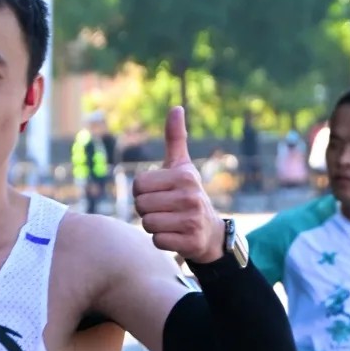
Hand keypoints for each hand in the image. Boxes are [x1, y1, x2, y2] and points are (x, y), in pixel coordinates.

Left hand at [133, 106, 225, 262]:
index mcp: (184, 176)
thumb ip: (176, 139)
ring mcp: (192, 221)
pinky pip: (157, 241)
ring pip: (148, 224)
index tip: (158, 194)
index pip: (139, 185)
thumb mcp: (183, 166)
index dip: (142, 192)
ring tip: (170, 222)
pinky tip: (175, 235)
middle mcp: (190, 197)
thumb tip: (176, 108)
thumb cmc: (188, 195)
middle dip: (147, 210)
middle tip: (164, 210)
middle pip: (141, 205)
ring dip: (154, 226)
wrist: (210, 232)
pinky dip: (162, 240)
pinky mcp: (191, 242)